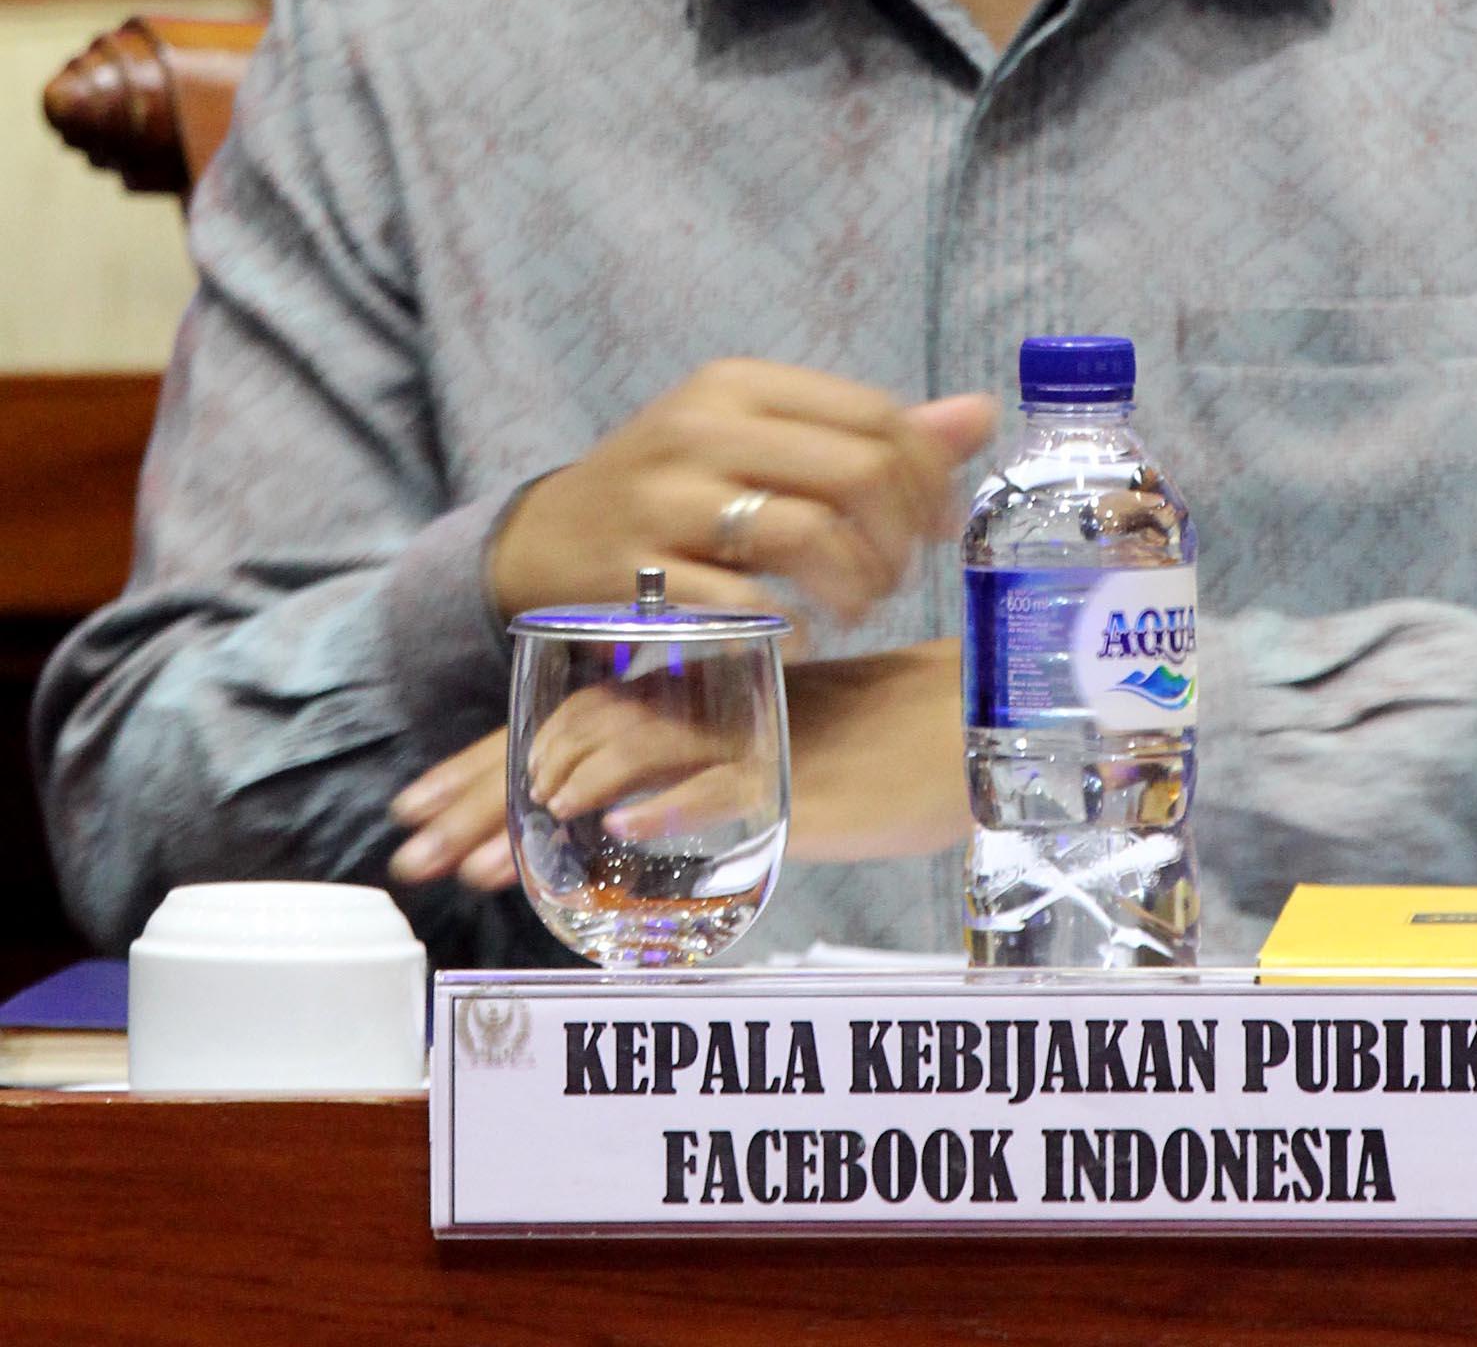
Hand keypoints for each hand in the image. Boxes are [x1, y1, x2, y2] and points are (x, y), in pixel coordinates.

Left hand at [387, 640, 970, 889]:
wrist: (976, 728)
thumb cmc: (876, 746)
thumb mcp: (768, 757)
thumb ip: (694, 772)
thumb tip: (604, 818)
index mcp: (689, 700)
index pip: (564, 722)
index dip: (485, 766)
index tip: (415, 808)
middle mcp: (705, 712)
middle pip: (571, 740)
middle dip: (482, 799)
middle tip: (409, 851)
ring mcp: (751, 743)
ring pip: (633, 763)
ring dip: (551, 811)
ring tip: (487, 866)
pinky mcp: (808, 779)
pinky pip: (732, 787)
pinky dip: (675, 805)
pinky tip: (620, 831)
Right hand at [487, 361, 995, 629]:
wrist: (544, 540)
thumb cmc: (674, 488)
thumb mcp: (761, 441)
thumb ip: (868, 433)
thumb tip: (981, 414)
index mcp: (741, 385)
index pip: (876, 416)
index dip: (930, 478)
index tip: (942, 528)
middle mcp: (704, 428)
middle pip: (857, 474)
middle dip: (900, 540)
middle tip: (894, 579)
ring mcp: (666, 500)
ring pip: (811, 534)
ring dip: (857, 587)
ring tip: (854, 607)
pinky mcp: (638, 572)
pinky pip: (744, 603)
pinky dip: (790, 629)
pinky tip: (798, 638)